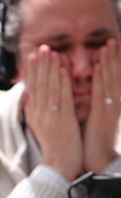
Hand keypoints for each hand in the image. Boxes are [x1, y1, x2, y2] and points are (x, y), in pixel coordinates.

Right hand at [23, 45, 81, 180]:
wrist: (58, 167)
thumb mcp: (41, 127)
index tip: (33, 55)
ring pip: (49, 88)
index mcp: (32, 115)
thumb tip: (33, 96)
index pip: (32, 88)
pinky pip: (62, 98)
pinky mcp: (62, 121)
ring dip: (51, 68)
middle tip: (43, 47)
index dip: (32, 71)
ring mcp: (49, 117)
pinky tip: (64, 70)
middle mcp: (37, 114)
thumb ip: (38, 111)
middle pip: (38, 85)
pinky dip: (62, 83)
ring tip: (52, 52)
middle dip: (41, 65)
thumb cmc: (55, 147)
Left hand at [84, 39, 120, 172]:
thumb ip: (91, 101)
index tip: (112, 45)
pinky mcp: (102, 115)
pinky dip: (99, 80)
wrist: (95, 157)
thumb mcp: (93, 115)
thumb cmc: (90, 137)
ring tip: (107, 46)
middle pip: (115, 75)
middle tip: (112, 40)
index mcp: (111, 102)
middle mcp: (114, 102)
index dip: (114, 62)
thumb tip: (82, 89)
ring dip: (108, 63)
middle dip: (114, 57)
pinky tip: (96, 68)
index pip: (113, 78)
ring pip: (110, 81)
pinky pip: (100, 95)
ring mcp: (109, 108)